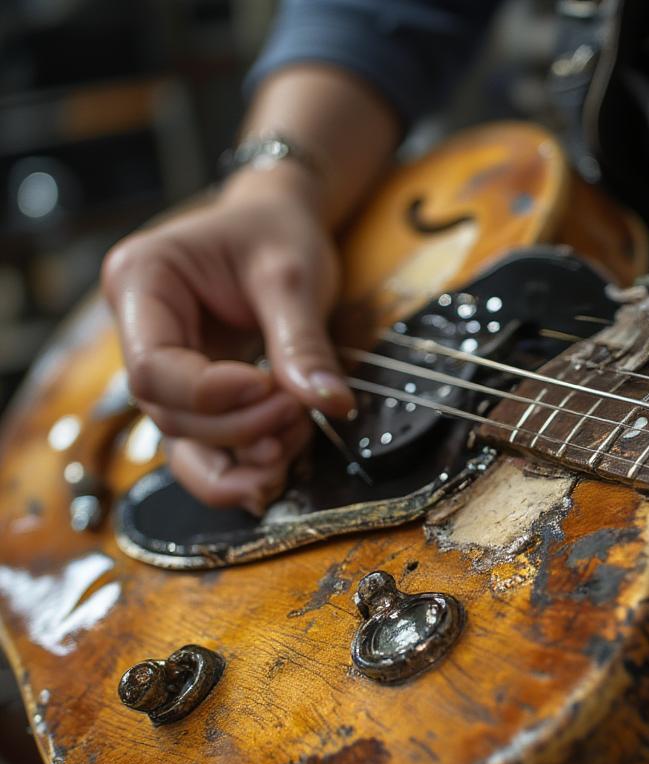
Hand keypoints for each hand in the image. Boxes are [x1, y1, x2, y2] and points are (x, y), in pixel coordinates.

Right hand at [102, 166, 351, 514]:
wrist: (279, 225)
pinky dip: (240, 467)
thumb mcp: (293, 275)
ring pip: (183, 443)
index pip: (154, 367)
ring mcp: (167, 369)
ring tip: (287, 458)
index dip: (212, 396)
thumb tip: (330, 404)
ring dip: (238, 463)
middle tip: (297, 415)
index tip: (270, 388)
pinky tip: (274, 475)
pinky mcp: (196, 395)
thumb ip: (303, 342)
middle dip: (237, 429)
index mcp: (142, 281)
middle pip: (169, 412)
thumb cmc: (276, 233)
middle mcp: (140, 331)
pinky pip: (206, 446)